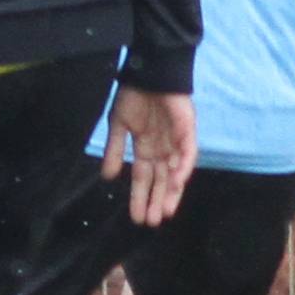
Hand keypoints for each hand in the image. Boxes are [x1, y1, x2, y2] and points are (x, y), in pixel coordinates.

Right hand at [99, 87, 196, 227]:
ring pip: (175, 173)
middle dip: (156, 200)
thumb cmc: (133, 95)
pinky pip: (187, 154)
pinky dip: (183, 168)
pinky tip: (176, 183)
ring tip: (165, 211)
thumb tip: (108, 177)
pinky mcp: (187, 132)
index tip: (136, 217)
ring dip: (171, 192)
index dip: (140, 196)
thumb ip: (114, 150)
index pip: (143, 178)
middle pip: (160, 181)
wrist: (149, 73)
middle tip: (151, 222)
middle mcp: (162, 149)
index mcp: (145, 147)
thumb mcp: (118, 124)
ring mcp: (175, 142)